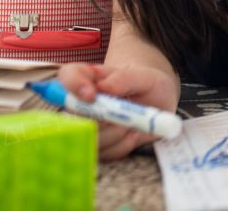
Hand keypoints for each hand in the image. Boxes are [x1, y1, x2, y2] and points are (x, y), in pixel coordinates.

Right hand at [57, 62, 179, 160]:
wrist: (159, 106)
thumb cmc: (148, 86)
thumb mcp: (145, 77)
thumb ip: (125, 78)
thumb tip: (104, 88)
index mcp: (91, 77)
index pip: (68, 75)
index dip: (73, 85)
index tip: (91, 95)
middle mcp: (83, 103)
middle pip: (73, 114)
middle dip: (101, 119)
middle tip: (123, 115)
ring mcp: (88, 126)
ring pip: (89, 137)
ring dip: (116, 132)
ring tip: (133, 122)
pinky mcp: (98, 146)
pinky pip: (105, 152)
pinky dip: (123, 145)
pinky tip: (133, 133)